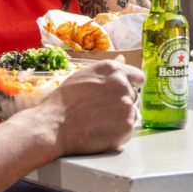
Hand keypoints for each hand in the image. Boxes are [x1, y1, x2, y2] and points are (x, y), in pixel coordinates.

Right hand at [26, 59, 143, 156]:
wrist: (54, 125)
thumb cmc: (64, 101)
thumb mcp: (84, 75)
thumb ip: (108, 69)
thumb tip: (122, 58)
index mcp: (113, 70)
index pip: (138, 77)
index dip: (132, 85)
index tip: (121, 94)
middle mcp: (123, 85)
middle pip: (133, 96)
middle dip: (121, 103)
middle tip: (101, 111)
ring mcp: (126, 106)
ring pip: (130, 113)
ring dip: (120, 118)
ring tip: (98, 122)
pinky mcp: (126, 126)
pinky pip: (127, 130)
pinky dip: (117, 133)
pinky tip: (100, 131)